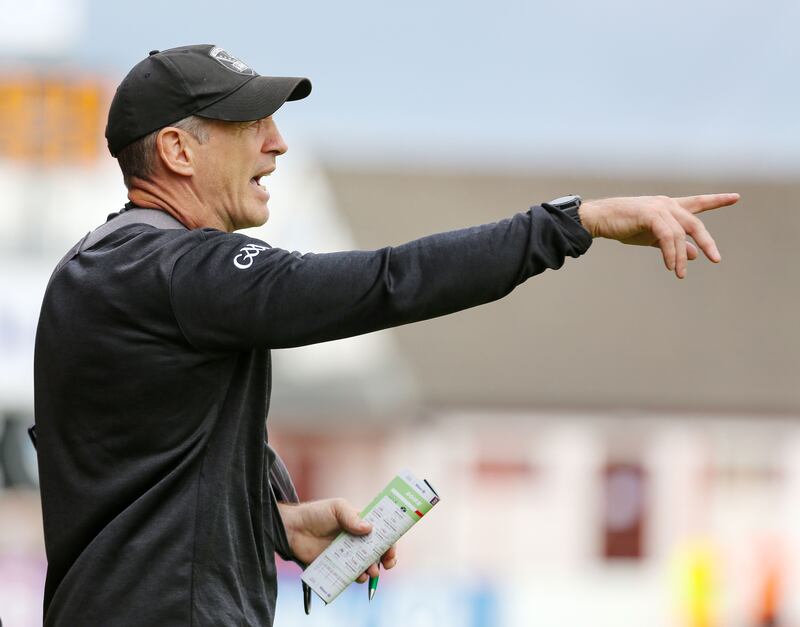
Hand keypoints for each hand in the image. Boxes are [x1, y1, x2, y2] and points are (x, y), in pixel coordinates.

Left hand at [277, 498, 397, 582]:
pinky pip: (351, 575)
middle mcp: (356, 539)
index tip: (392, 549)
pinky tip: (358, 576)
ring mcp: (347, 553)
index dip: (390, 540)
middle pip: (377, 550)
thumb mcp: (336, 508)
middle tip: (387, 563)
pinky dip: (357, 577)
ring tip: (371, 571)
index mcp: (360, 523)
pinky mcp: (336, 566)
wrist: (292, 529)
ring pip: (366, 564)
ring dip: (373, 569)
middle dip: (386, 558)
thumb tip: (370, 528)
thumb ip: (352, 517)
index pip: (381, 532)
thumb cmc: (315, 513)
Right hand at [578, 193, 739, 278]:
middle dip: (707, 242)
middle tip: (715, 259)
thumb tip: (695, 254)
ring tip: (680, 274)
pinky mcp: (650, 215)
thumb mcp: (652, 237)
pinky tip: (670, 265)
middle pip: (695, 224)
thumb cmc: (624, 226)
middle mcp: (667, 204)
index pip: (698, 202)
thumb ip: (674, 244)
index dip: (717, 200)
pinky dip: (670, 253)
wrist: (600, 219)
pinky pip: (667, 237)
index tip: (736, 197)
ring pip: (679, 235)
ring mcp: (659, 208)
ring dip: (681, 258)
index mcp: (669, 206)